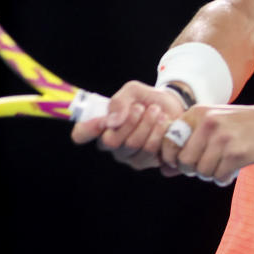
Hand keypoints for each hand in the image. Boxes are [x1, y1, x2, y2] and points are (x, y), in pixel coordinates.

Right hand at [71, 80, 185, 173]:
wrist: (173, 107)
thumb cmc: (146, 99)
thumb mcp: (133, 91)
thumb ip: (120, 102)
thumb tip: (112, 121)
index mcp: (101, 126)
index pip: (81, 134)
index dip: (87, 129)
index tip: (103, 120)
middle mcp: (110, 144)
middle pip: (111, 141)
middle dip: (130, 122)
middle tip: (141, 107)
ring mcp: (127, 156)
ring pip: (133, 145)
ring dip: (147, 124)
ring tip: (156, 111)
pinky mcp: (145, 162)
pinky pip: (150, 151)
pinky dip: (159, 132)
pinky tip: (163, 122)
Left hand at [161, 103, 253, 184]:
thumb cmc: (237, 127)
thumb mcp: (210, 127)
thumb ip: (187, 146)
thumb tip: (164, 170)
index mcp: (196, 114)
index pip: (168, 142)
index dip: (173, 158)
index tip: (184, 162)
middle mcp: (207, 124)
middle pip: (185, 161)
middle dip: (194, 169)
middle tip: (207, 165)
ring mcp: (222, 138)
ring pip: (202, 171)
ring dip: (211, 174)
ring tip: (222, 164)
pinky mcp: (236, 153)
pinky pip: (218, 176)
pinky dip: (223, 178)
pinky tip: (231, 169)